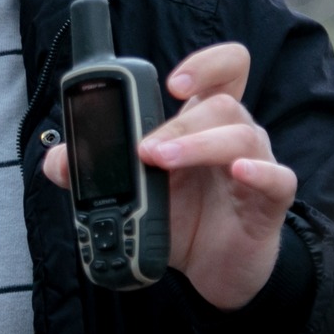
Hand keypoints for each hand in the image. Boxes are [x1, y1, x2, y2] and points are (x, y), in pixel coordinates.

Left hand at [43, 42, 296, 309]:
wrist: (209, 269)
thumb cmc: (180, 217)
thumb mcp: (134, 192)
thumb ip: (94, 171)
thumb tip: (56, 160)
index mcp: (204, 121)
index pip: (224, 70)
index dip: (206, 64)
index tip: (172, 81)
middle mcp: (234, 134)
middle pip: (222, 103)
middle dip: (177, 123)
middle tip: (144, 149)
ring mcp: (256, 165)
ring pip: (241, 134)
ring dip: (197, 143)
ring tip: (161, 162)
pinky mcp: (270, 201)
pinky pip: (277, 177)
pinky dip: (258, 171)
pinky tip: (239, 173)